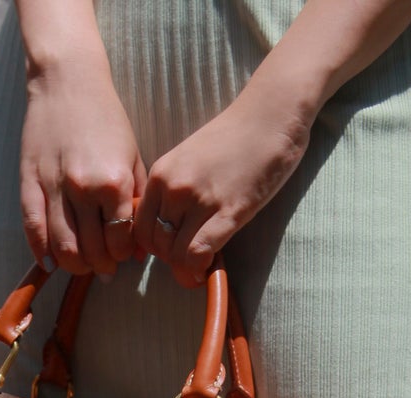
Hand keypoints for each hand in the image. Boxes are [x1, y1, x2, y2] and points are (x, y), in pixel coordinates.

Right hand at [19, 60, 147, 277]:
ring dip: (74, 266)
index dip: (122, 255)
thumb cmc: (106, 119)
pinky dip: (42, 253)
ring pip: (63, 248)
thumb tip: (137, 249)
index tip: (122, 254)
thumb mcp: (132, 158)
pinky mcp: (29, 183)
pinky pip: (33, 230)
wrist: (67, 81)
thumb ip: (137, 203)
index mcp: (114, 182)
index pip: (118, 241)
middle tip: (104, 267)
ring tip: (82, 265)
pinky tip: (51, 263)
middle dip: (100, 266)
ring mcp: (54, 187)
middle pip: (91, 251)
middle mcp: (84, 188)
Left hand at [136, 87, 312, 286]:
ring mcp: (200, 199)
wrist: (269, 116)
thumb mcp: (188, 161)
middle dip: (171, 260)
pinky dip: (199, 268)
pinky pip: (198, 252)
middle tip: (190, 258)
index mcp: (161, 174)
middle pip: (157, 245)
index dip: (154, 247)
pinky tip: (208, 268)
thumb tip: (168, 229)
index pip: (140, 228)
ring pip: (176, 254)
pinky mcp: (228, 211)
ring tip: (201, 264)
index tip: (173, 248)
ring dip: (186, 267)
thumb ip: (173, 191)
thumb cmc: (233, 138)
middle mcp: (174, 187)